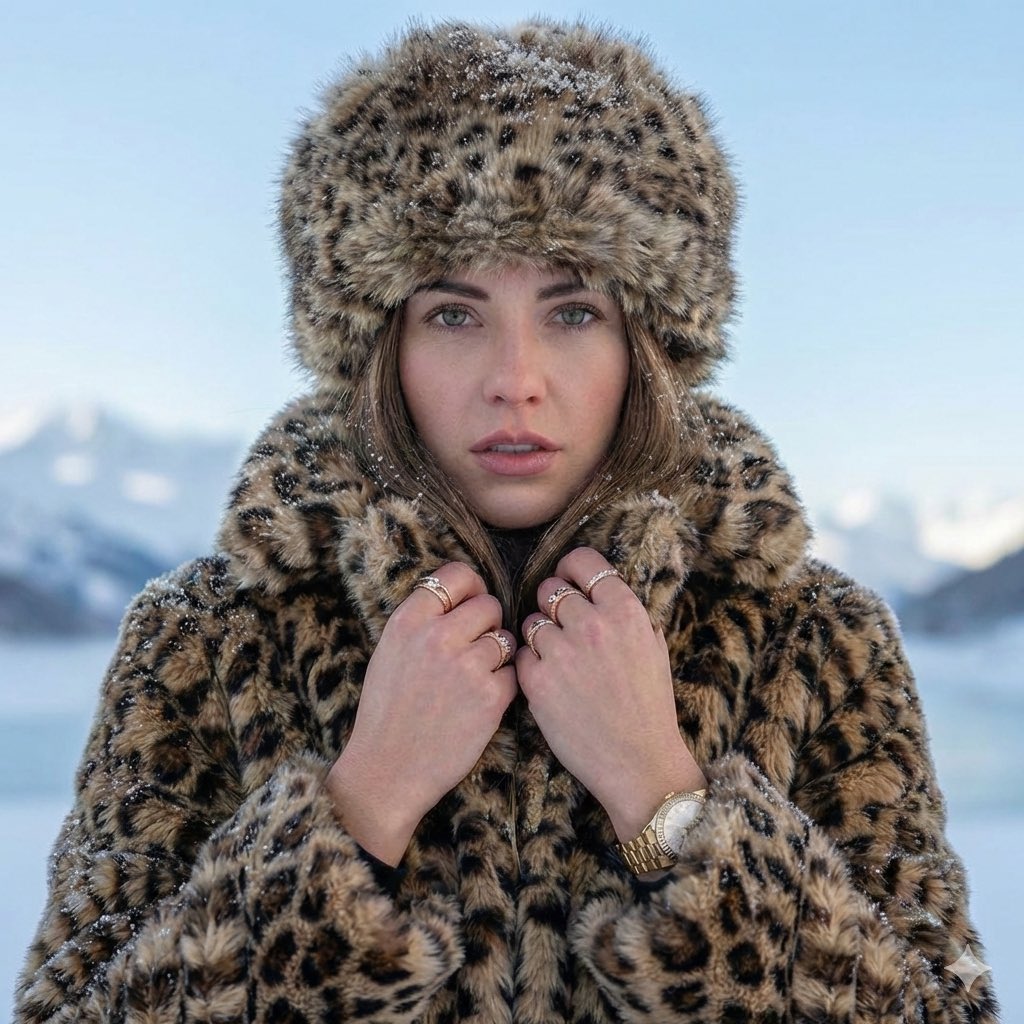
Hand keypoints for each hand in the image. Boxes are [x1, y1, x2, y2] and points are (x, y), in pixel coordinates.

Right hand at [324, 563, 517, 864]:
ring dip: (497, 655)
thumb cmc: (388, 712)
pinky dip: (502, 686)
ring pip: (505, 638)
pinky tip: (479, 703)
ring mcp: (467, 666)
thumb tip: (461, 596)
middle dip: (487, 625)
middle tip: (473, 648)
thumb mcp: (390, 652)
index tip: (471, 602)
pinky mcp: (491, 697)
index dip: (471, 587)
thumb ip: (422, 621)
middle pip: (488, 605)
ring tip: (474, 678)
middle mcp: (438, 636)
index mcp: (408, 621)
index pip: (457, 575)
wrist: (388, 770)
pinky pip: (514, 673)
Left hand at [516, 548, 705, 841]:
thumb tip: (600, 588)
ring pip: (532, 621)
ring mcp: (561, 651)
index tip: (569, 581)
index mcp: (625, 610)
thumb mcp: (653, 648)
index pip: (582, 562)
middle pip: (551, 590)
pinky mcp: (536, 680)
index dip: (571, 569)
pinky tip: (550, 682)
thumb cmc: (649, 706)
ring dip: (541, 637)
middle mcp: (592, 624)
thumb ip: (626, 614)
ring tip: (560, 661)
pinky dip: (530, 665)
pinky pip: (520, 654)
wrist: (639, 762)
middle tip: (563, 629)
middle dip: (554, 607)